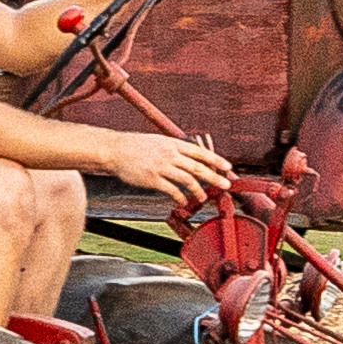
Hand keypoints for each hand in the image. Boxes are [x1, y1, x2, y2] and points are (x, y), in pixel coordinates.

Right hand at [105, 128, 238, 199]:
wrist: (114, 149)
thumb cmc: (135, 146)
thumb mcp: (158, 141)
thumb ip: (174, 149)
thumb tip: (190, 156)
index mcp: (173, 144)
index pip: (200, 152)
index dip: (216, 160)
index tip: (228, 167)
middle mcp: (169, 154)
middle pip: (198, 167)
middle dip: (215, 177)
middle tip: (226, 185)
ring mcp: (161, 166)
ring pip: (187, 180)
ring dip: (198, 190)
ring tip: (204, 197)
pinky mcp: (152, 179)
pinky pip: (172, 190)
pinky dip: (180, 197)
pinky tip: (184, 202)